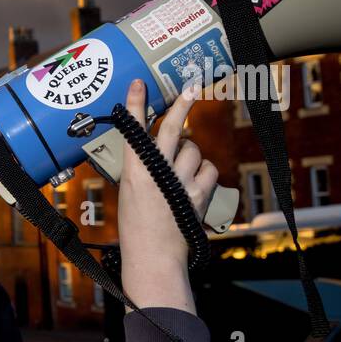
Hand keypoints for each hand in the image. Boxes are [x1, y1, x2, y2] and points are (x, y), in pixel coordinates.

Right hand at [116, 79, 217, 314]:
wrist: (152, 258)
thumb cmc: (137, 227)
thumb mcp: (130, 194)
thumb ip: (145, 169)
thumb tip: (167, 147)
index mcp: (133, 173)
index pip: (134, 132)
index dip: (136, 105)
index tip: (138, 84)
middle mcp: (156, 175)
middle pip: (171, 130)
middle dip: (182, 105)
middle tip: (191, 86)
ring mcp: (180, 184)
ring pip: (194, 151)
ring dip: (191, 156)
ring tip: (182, 173)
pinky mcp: (199, 196)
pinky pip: (210, 170)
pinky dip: (205, 174)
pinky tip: (196, 186)